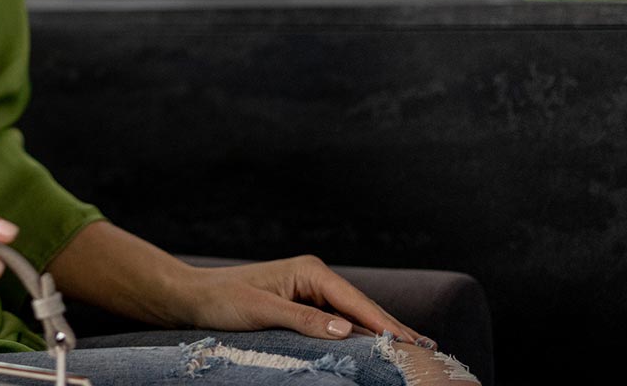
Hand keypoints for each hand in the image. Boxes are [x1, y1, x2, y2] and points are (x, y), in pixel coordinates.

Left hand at [161, 254, 428, 346]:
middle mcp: (316, 278)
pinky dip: (362, 336)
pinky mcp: (306, 306)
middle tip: (433, 352)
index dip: (388, 325)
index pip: (358, 303)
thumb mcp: (262, 311)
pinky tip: (380, 350)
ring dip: (383, 334)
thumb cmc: (222, 301)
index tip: (416, 345)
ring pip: (357, 317)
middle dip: (396, 329)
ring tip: (418, 354)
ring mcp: (312, 292)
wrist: (193, 298)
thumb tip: (347, 330)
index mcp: (311, 272)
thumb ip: (305, 320)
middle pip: (365, 309)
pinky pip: (342, 323)